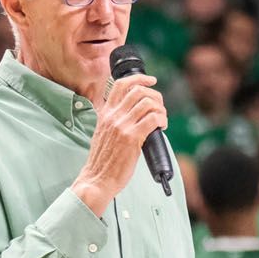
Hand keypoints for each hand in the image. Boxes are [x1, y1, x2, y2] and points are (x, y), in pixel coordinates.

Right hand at [73, 72, 166, 214]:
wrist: (97, 179)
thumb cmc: (102, 161)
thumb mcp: (102, 133)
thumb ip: (113, 121)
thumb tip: (134, 114)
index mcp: (105, 113)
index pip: (120, 84)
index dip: (139, 78)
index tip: (151, 80)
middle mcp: (112, 116)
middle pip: (138, 90)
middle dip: (155, 95)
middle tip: (160, 106)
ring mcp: (122, 126)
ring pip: (148, 102)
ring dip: (160, 108)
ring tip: (161, 119)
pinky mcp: (132, 138)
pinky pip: (153, 118)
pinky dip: (162, 119)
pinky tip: (162, 127)